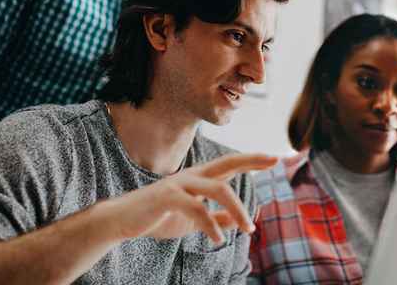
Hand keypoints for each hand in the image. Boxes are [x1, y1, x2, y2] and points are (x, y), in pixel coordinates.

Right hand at [108, 153, 276, 243]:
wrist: (122, 221)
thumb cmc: (158, 217)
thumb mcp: (192, 220)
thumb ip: (215, 218)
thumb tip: (238, 221)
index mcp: (199, 179)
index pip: (230, 165)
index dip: (251, 160)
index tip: (273, 158)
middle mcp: (192, 176)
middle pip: (227, 163)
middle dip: (251, 160)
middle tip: (274, 160)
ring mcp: (180, 184)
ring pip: (218, 189)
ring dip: (238, 209)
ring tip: (249, 229)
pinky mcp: (168, 197)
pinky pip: (197, 209)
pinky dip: (211, 225)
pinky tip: (218, 239)